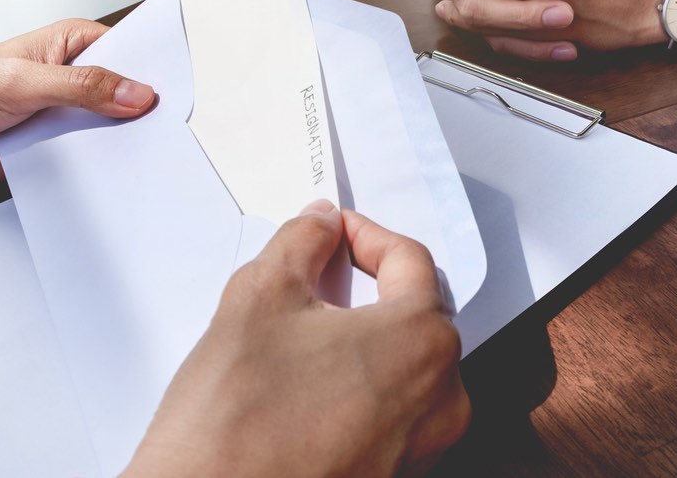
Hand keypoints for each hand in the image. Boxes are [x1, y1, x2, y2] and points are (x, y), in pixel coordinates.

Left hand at [0, 18, 154, 183]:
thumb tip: (134, 93)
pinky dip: (106, 167)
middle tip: (170, 124)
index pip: (130, 51)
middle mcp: (79, 79)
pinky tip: (121, 172)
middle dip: (146, 111)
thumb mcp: (20, 80)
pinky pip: (97, 160)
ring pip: (117, 131)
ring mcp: (73, 115)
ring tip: (153, 152)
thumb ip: (79, 86)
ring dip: (127, 143)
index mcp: (74, 44)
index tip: (179, 85)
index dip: (155, 68)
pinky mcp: (65, 149)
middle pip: (130, 94)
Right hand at [124, 201, 470, 476]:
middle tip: (315, 276)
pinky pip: (389, 411)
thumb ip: (302, 241)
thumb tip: (320, 225)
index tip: (334, 232)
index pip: (409, 260)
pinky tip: (306, 387)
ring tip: (301, 339)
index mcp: (422, 340)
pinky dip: (357, 386)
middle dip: (364, 288)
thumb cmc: (236, 423)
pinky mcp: (394, 474)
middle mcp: (440, 397)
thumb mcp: (260, 295)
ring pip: (401, 365)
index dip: (364, 235)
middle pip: (413, 313)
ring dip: (360, 340)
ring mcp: (421, 444)